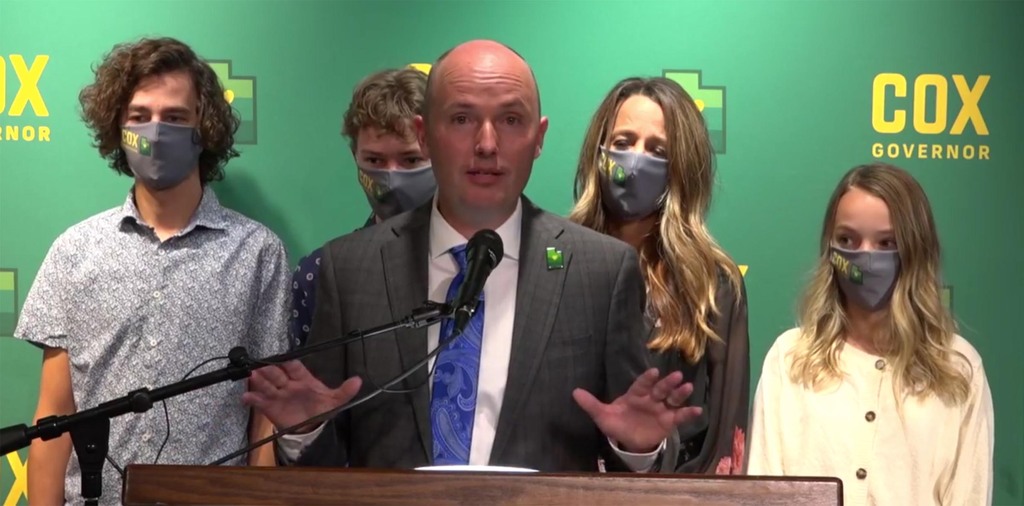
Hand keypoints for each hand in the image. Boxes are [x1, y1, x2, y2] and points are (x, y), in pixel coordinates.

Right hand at [242, 360, 361, 432]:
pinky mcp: (268, 406)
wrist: (310, 427)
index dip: (288, 363)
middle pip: (277, 373)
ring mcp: (277, 393)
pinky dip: (251, 398)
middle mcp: (288, 383)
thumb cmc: (320, 409)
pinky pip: (258, 400)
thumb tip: (358, 381)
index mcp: (303, 379)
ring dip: (258, 380)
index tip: (283, 361)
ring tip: (251, 376)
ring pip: (266, 384)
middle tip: (260, 366)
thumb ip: (345, 391)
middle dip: (269, 369)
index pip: (294, 367)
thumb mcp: (334, 401)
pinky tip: (246, 397)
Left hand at [573, 368, 701, 452]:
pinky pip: (680, 416)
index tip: (654, 372)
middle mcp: (650, 399)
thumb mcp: (603, 415)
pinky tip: (699, 410)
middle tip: (676, 375)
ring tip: (688, 387)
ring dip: (680, 393)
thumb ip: (591, 404)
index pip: (642, 384)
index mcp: (635, 394)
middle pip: (660, 389)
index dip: (648, 378)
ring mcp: (661, 409)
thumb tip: (574, 392)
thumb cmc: (617, 423)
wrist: (629, 441)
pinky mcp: (669, 421)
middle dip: (667, 383)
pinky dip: (689, 413)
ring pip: (672, 399)